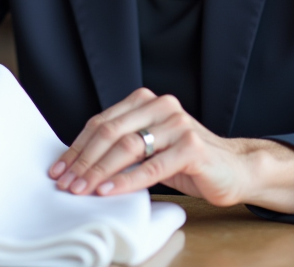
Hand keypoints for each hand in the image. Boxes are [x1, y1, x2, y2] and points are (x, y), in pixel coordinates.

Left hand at [47, 88, 251, 205]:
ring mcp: (178, 125)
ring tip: (82, 189)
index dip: (77, 147)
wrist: (235, 168)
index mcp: (146, 101)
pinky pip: (152, 166)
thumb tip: (77, 166)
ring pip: (129, 147)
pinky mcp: (192, 148)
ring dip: (99, 171)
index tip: (59, 168)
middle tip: (66, 182)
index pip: (102, 122)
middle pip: (111, 132)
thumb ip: (121, 147)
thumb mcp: (149, 148)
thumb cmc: (186, 160)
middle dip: (84, 160)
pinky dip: (126, 180)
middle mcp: (162, 106)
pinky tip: (109, 191)